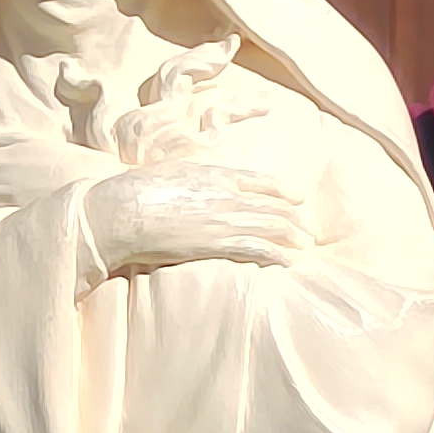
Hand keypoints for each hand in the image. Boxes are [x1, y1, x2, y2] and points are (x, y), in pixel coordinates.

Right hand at [80, 162, 310, 276]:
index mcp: (215, 174)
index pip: (261, 181)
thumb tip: (196, 180)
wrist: (123, 210)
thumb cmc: (137, 190)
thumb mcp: (171, 171)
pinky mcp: (216, 243)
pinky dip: (278, 254)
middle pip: (274, 205)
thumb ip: (193, 175)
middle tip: (310, 228)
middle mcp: (226, 194)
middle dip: (296, 217)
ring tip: (306, 245)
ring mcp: (223, 219)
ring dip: (294, 236)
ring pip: (272, 226)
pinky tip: (289, 261)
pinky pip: (258, 248)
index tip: (298, 197)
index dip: (284, 190)